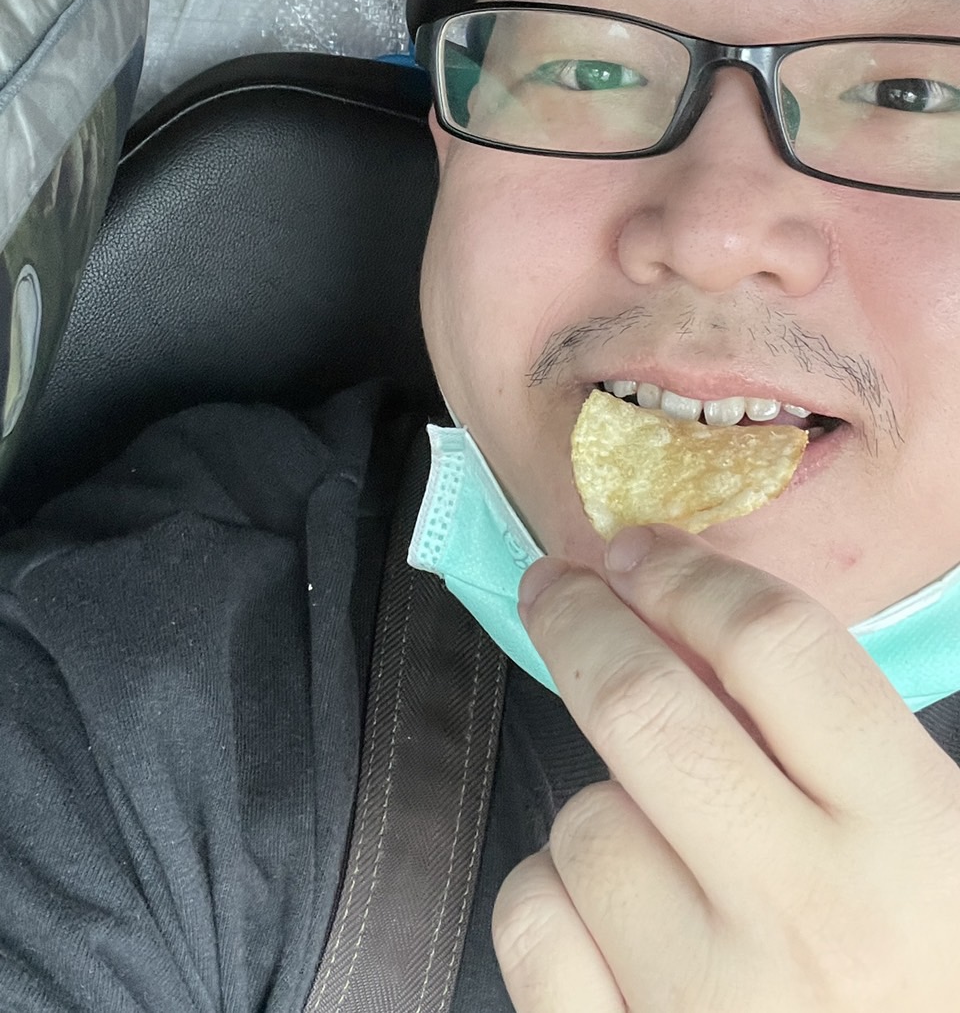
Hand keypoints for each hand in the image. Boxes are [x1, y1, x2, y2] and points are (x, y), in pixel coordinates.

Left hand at [493, 526, 959, 1010]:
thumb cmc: (926, 976)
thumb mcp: (935, 849)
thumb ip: (845, 741)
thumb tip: (699, 620)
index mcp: (913, 844)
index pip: (780, 649)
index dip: (694, 576)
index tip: (643, 550)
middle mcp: (810, 917)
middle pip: (648, 707)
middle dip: (585, 621)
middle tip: (563, 586)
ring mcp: (709, 1003)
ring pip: (584, 819)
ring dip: (600, 799)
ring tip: (655, 835)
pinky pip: (535, 923)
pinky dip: (552, 895)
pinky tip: (603, 911)